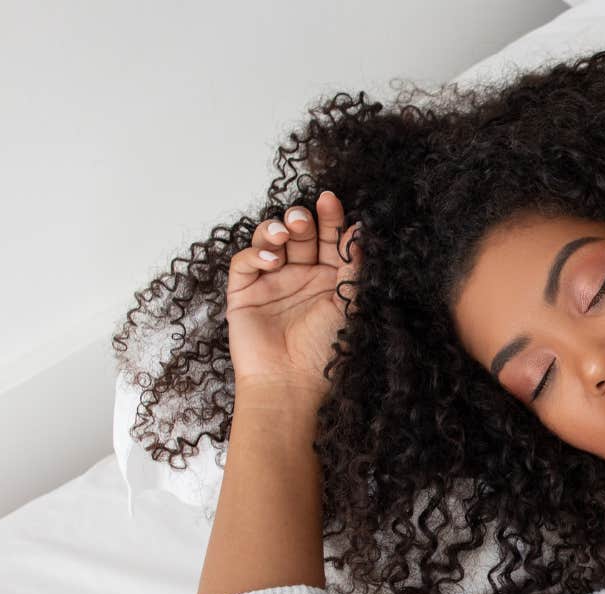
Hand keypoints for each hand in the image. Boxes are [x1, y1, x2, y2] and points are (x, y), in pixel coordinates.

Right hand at [226, 190, 364, 399]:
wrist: (291, 384)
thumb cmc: (324, 352)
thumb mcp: (348, 305)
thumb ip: (354, 268)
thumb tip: (360, 231)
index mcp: (330, 279)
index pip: (329, 239)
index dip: (330, 218)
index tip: (331, 199)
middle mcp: (301, 277)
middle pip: (299, 235)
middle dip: (301, 220)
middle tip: (303, 219)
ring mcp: (271, 282)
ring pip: (269, 241)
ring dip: (275, 230)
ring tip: (285, 232)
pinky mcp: (244, 292)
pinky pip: (245, 262)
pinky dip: (255, 253)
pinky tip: (270, 259)